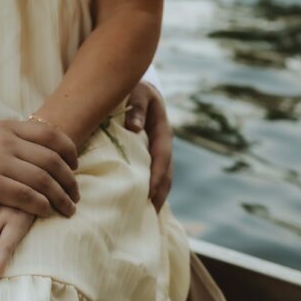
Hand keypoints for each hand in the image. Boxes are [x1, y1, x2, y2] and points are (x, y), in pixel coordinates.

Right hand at [0, 120, 79, 218]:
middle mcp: (4, 140)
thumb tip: (46, 152)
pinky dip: (42, 205)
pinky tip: (47, 213)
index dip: (70, 152)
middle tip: (76, 195)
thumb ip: (15, 141)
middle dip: (70, 180)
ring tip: (68, 209)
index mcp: (7, 127)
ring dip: (61, 197)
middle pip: (51, 160)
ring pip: (42, 179)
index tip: (76, 167)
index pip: (51, 135)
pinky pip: (26, 195)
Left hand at [125, 80, 173, 211]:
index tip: (151, 195)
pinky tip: (141, 204)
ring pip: (161, 176)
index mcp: (162, 131)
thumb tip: (133, 128)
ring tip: (147, 215)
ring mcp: (157, 150)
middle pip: (166, 173)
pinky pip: (151, 174)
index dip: (158, 177)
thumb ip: (136, 107)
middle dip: (160, 193)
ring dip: (156, 195)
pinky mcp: (149, 154)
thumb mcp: (136, 92)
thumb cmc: (134, 89)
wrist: (137, 86)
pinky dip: (149, 189)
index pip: (162, 158)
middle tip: (150, 214)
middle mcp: (162, 143)